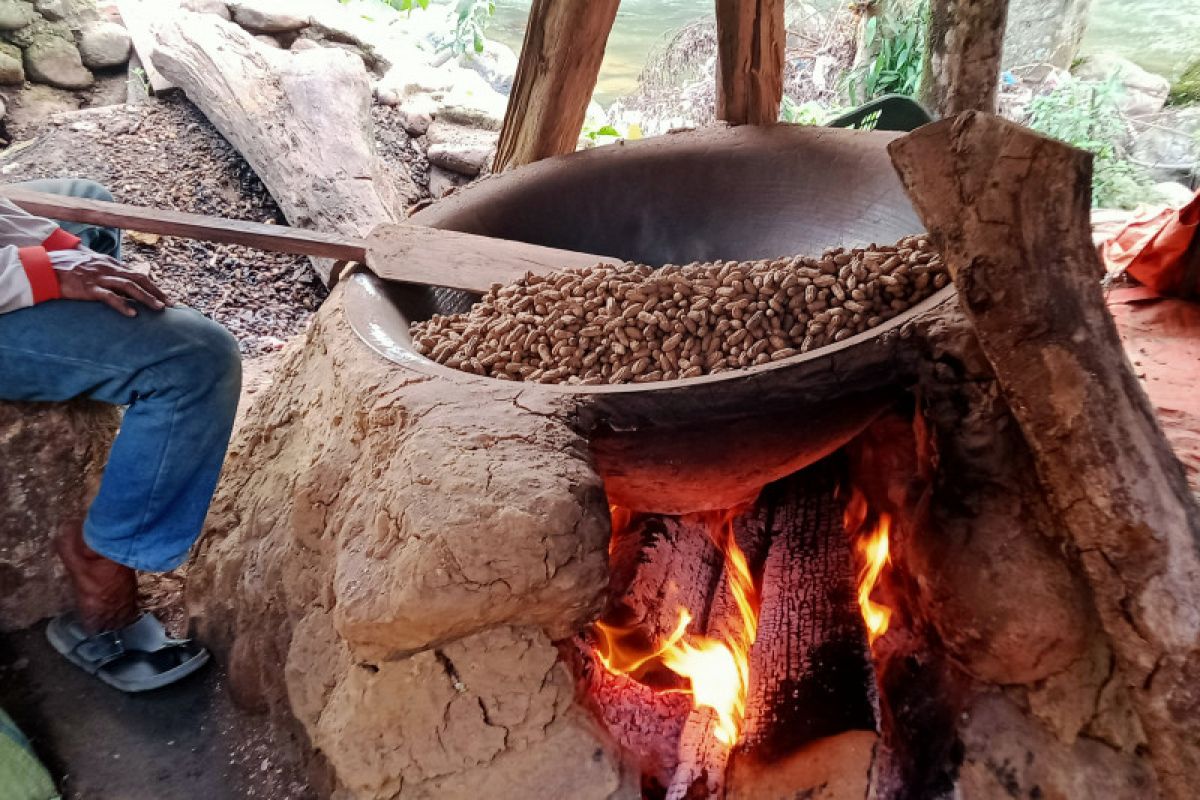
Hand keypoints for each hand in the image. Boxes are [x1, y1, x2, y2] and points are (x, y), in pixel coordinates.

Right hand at [50, 250, 171, 316]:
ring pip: (129, 286)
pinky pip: (108, 296)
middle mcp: (107, 268)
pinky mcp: (88, 288)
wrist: (43, 267)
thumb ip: (106, 271)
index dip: (153, 286)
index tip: (165, 297)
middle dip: (157, 291)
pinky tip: (132, 314)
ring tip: (159, 309)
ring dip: (146, 298)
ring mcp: (98, 277)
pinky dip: (122, 305)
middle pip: (139, 278)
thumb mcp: (90, 265)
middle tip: (171, 304)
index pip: (137, 273)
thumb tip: (121, 283)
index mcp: (109, 263)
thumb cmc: (66, 267)